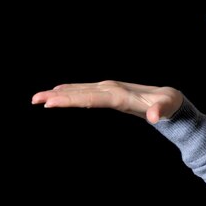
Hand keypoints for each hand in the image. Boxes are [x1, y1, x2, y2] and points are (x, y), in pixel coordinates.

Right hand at [31, 81, 182, 123]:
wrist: (169, 97)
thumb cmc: (168, 104)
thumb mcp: (168, 108)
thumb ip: (160, 111)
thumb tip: (153, 117)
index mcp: (121, 94)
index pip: (93, 97)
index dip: (73, 99)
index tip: (53, 101)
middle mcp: (113, 88)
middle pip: (82, 92)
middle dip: (59, 95)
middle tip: (36, 99)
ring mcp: (110, 89)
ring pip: (81, 90)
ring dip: (61, 92)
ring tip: (40, 97)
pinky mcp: (109, 92)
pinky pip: (86, 91)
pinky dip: (71, 91)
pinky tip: (59, 92)